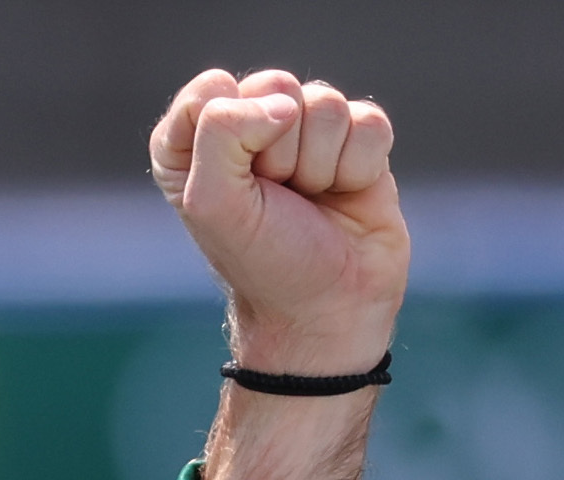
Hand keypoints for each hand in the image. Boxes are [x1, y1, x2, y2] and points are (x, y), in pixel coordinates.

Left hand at [154, 68, 404, 369]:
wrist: (326, 309)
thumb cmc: (262, 260)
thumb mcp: (213, 203)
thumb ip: (221, 132)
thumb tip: (283, 102)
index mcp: (195, 144)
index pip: (210, 90)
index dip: (228, 135)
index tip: (234, 186)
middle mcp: (249, 129)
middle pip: (274, 86)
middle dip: (279, 149)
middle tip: (277, 197)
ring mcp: (307, 133)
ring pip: (325, 102)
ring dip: (319, 163)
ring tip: (311, 200)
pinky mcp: (357, 142)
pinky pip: (368, 121)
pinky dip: (358, 165)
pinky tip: (345, 194)